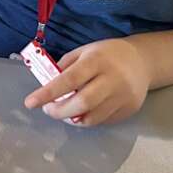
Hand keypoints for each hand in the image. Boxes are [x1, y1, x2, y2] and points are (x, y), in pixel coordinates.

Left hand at [23, 38, 150, 126]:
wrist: (143, 61)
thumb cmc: (107, 55)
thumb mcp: (84, 52)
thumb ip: (65, 67)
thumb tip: (45, 86)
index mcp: (97, 60)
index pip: (70, 79)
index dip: (48, 93)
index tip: (30, 102)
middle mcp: (112, 79)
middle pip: (82, 103)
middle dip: (59, 111)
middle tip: (48, 110)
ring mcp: (123, 96)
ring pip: (92, 118)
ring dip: (72, 118)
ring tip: (64, 110)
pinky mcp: (129, 109)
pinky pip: (102, 121)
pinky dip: (87, 119)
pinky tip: (83, 110)